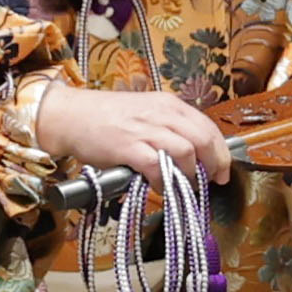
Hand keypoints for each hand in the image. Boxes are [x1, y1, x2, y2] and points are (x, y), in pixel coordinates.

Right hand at [34, 80, 231, 185]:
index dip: (221, 152)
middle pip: (203, 140)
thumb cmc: (106, 118)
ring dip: (192, 174)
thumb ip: (170, 128)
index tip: (223, 170)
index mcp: (169, 104)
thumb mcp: (146, 113)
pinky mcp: (127, 146)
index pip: (208, 127)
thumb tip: (195, 154)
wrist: (69, 115)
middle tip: (212, 182)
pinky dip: (165, 181)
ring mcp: (145, 129)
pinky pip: (158, 166)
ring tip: (187, 186)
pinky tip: (162, 188)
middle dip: (214, 165)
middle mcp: (161, 113)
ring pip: (186, 152)